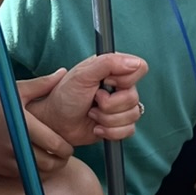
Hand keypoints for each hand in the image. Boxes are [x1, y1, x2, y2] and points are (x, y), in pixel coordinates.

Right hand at [0, 73, 73, 177]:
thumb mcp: (14, 89)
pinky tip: (32, 161)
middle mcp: (15, 145)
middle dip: (61, 161)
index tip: (69, 146)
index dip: (66, 148)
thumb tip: (63, 73)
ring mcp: (4, 158)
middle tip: (63, 155)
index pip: (54, 144)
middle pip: (49, 164)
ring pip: (36, 174)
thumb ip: (42, 84)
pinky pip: (20, 176)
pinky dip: (30, 171)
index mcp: (23, 125)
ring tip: (50, 159)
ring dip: (47, 169)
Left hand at [28, 54, 146, 147]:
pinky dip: (110, 132)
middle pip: (134, 97)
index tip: (105, 82)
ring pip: (132, 116)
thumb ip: (108, 63)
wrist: (56, 123)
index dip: (123, 80)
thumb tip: (135, 63)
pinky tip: (97, 127)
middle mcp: (120, 86)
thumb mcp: (83, 75)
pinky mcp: (119, 124)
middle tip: (93, 101)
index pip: (139, 69)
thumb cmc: (64, 96)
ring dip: (107, 119)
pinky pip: (129, 130)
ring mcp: (120, 106)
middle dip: (109, 105)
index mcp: (114, 69)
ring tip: (91, 114)